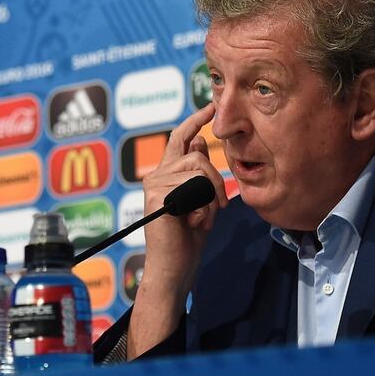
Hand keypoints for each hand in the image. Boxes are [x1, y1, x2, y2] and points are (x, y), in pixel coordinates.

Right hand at [129, 103, 227, 358]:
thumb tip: (200, 141)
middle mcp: (155, 176)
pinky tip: (192, 224)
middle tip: (220, 205)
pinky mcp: (157, 196)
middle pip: (195, 154)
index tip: (210, 106)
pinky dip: (202, 208)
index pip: (180, 139)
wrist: (175, 269)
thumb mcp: (201, 201)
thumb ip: (199, 173)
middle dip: (214, 178)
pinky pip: (194, 187)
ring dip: (210, 197)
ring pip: (198, 170)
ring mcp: (154, 185)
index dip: (195, 120)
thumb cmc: (188, 240)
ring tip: (202, 220)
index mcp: (165, 175)